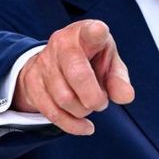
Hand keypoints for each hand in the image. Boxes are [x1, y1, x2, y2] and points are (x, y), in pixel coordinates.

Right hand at [12, 20, 134, 134]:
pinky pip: (52, 112)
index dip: (95, 33)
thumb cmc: (90, 60)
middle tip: (101, 102)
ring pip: (64, 98)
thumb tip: (126, 97)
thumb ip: (119, 79)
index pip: (90, 32)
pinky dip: (72, 125)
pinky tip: (85, 126)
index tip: (99, 32)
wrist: (53, 60)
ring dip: (82, 110)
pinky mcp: (32, 82)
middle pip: (77, 75)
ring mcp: (44, 62)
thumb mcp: (109, 63)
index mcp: (85, 34)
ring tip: (89, 106)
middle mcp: (61, 43)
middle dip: (94, 98)